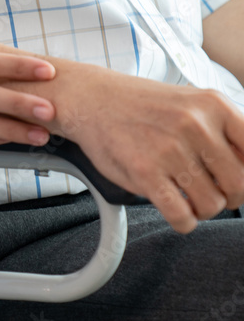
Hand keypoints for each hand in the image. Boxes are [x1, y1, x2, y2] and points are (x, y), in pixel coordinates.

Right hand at [47, 67, 243, 232]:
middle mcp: (194, 124)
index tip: (232, 179)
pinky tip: (177, 213)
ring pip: (212, 204)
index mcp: (213, 105)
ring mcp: (169, 149)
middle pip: (238, 185)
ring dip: (202, 209)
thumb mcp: (191, 103)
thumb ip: (223, 131)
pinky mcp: (144, 171)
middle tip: (211, 192)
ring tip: (188, 199)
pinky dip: (184, 222)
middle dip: (228, 197)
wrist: (91, 98)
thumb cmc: (141, 105)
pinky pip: (181, 216)